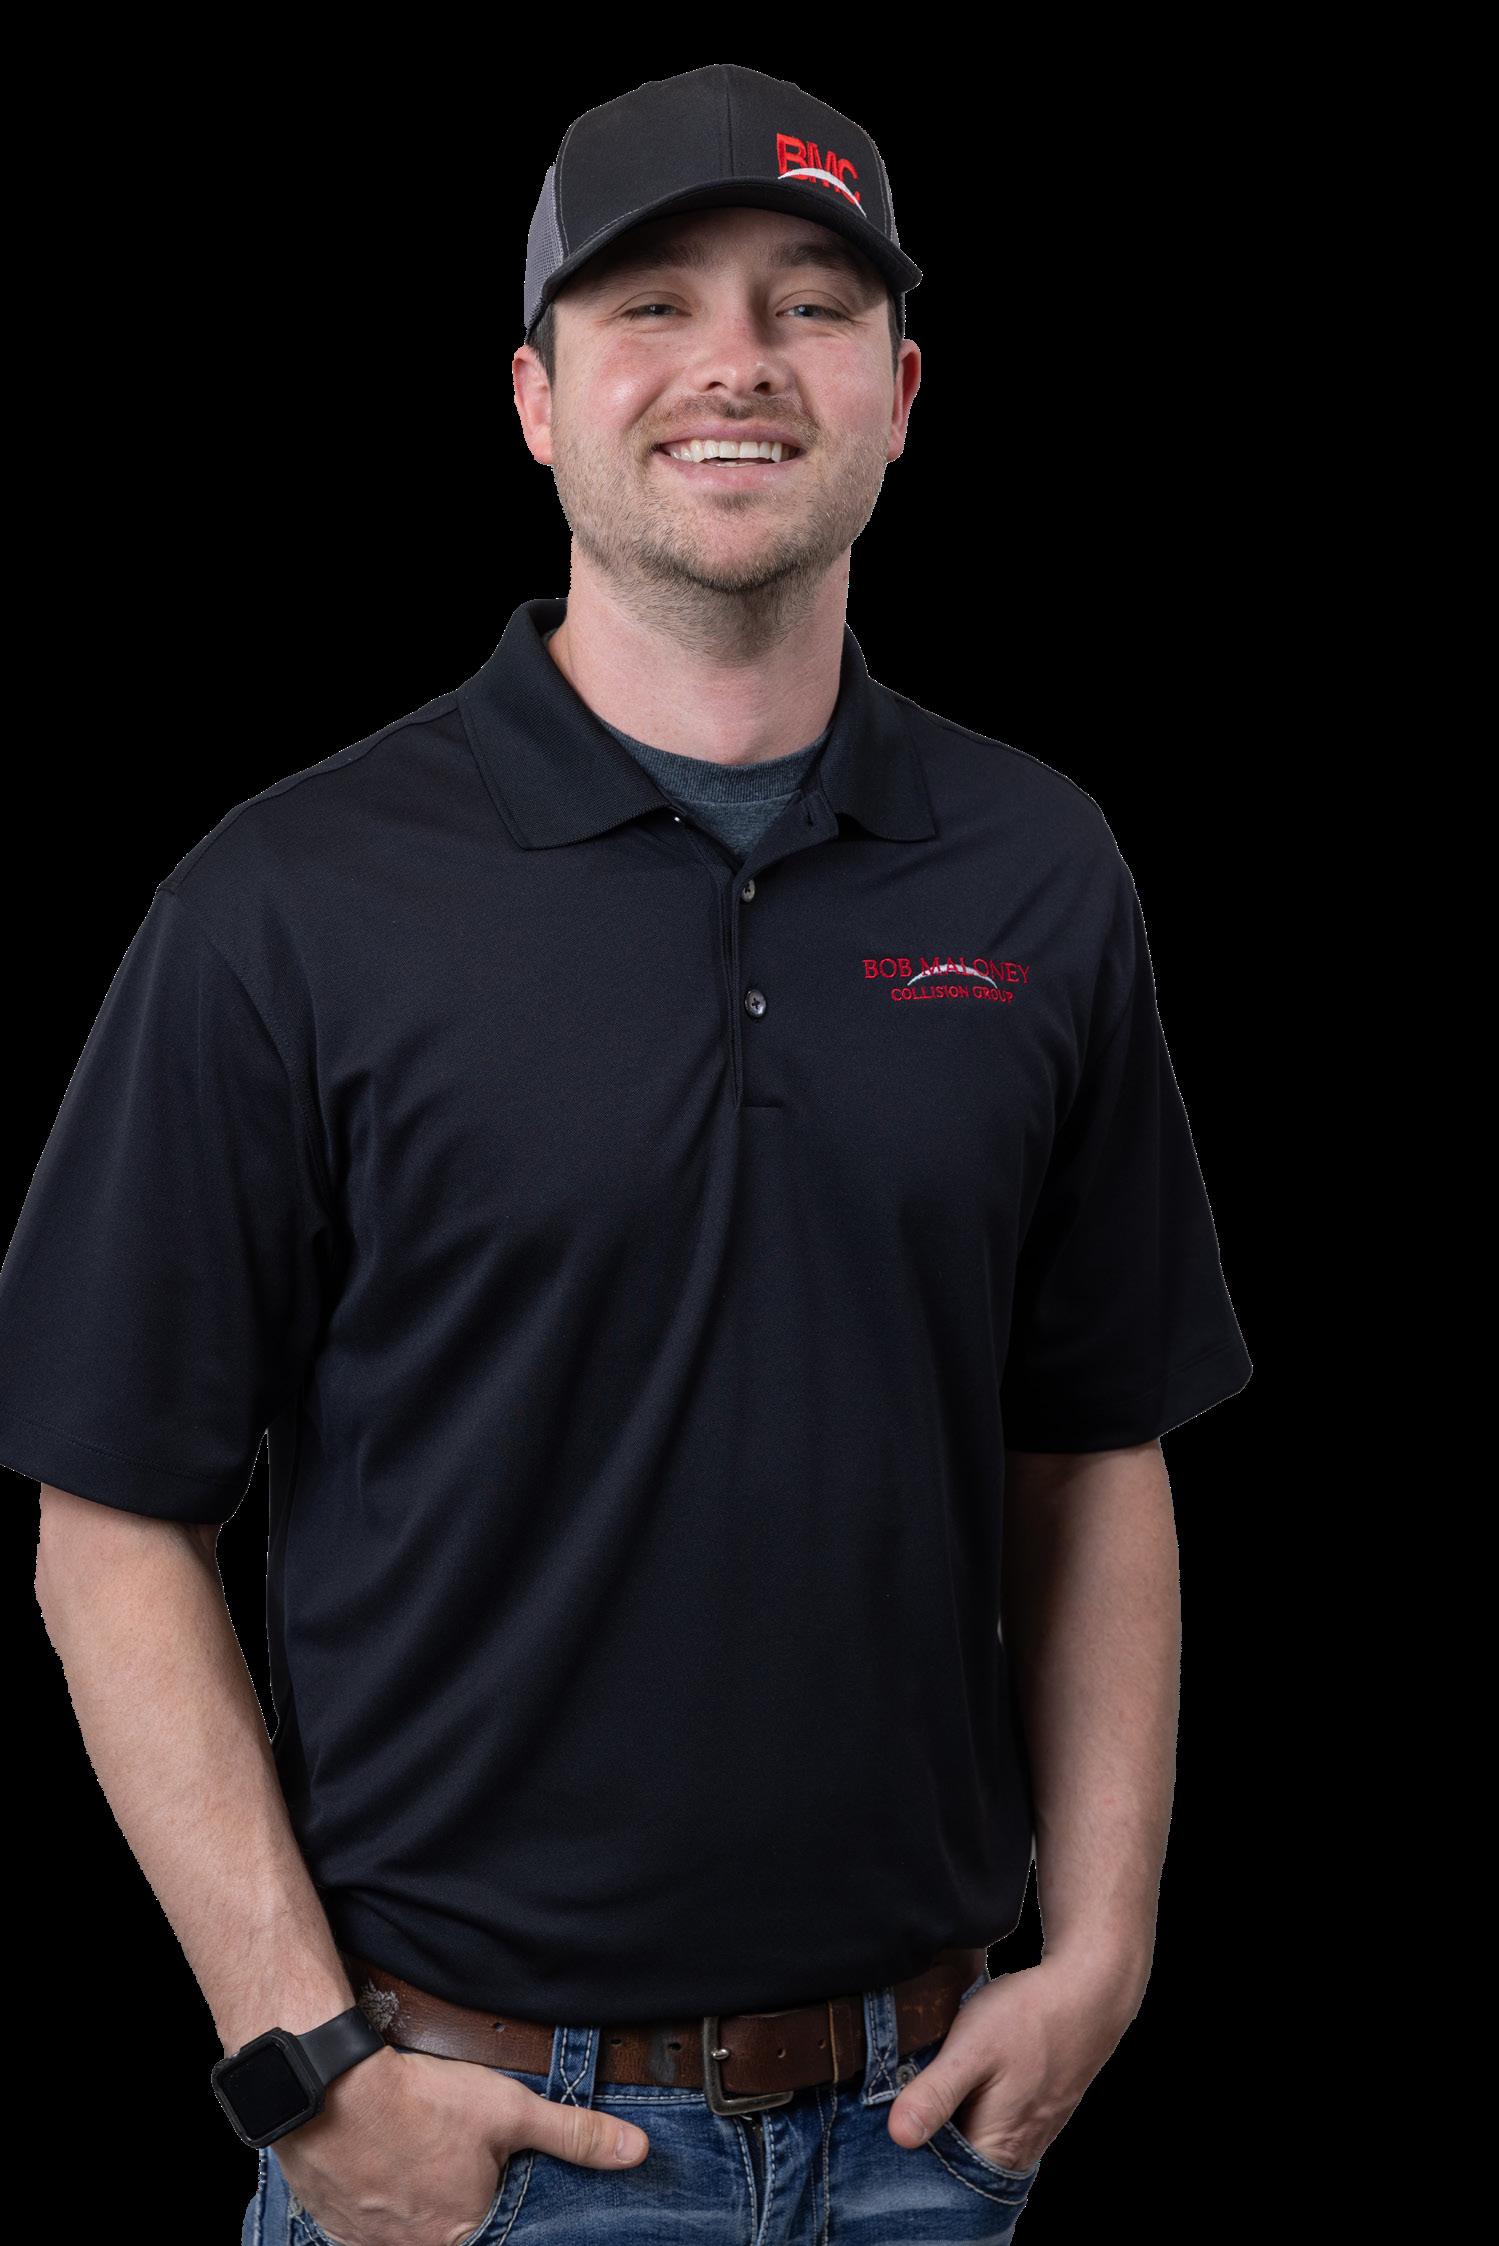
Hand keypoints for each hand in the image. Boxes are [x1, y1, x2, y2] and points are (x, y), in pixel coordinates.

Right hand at [274, 2041, 648, 2245]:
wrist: (332, 2092)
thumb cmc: (422, 2103)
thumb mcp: (511, 2111)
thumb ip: (573, 2135)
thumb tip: (636, 2152)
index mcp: (462, 2237)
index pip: (493, 2234)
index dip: (488, 2208)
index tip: (479, 2185)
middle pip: (447, 2233)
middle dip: (451, 2206)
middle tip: (443, 2168)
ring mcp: (368, 2243)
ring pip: (402, 2233)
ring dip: (412, 2206)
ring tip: (416, 2165)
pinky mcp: (334, 2224)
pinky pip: (362, 2225)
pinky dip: (374, 2202)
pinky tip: (380, 2170)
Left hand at [887, 1953, 1144, 2173]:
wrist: (1086, 1993)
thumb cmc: (1029, 2019)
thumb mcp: (970, 2049)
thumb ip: (935, 2094)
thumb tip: (898, 2137)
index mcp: (997, 2150)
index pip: (938, 2179)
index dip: (908, 2155)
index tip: (889, 2122)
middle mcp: (1016, 2154)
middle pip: (956, 2164)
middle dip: (927, 2136)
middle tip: (903, 2097)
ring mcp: (1029, 2135)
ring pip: (973, 2142)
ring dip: (948, 2121)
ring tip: (927, 2085)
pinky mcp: (1035, 2113)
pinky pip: (991, 2125)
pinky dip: (970, 2108)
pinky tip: (959, 2079)